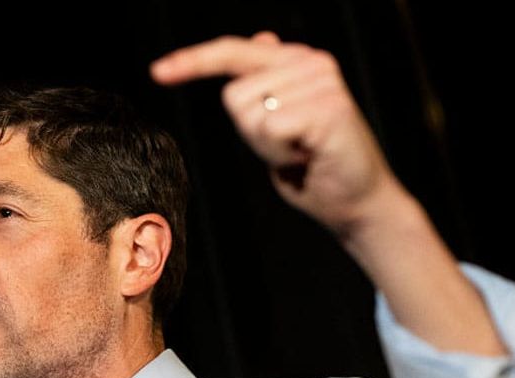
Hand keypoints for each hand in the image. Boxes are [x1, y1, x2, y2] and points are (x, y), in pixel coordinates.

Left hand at [151, 31, 402, 238]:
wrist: (356, 202)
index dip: (194, 61)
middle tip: (289, 148)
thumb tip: (263, 37)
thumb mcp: (282, 120)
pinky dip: (280, 152)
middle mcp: (311, 62)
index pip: (234, 52)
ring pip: (251, 113)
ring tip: (302, 151)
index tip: (158, 72)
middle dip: (251, 133)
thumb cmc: (315, 166)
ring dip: (267, 145)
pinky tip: (309, 155)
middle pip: (235, 95)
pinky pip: (270, 129)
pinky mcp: (329, 107)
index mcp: (298, 61)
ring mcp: (322, 82)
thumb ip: (267, 82)